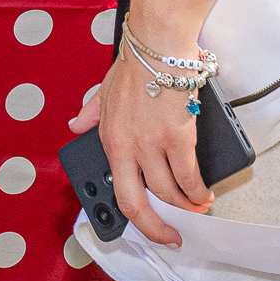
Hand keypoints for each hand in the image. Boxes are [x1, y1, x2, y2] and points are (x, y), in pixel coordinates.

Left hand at [65, 37, 213, 246]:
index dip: (135, 217)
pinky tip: (204, 195)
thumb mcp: (102, 92)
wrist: (158, 47)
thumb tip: (75, 126)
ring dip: (187, 207)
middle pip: (140, 203)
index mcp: (109, 140)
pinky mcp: (179, 137)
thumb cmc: (134, 66)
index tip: (147, 224)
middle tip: (175, 233)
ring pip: (171, 193)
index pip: (119, 191)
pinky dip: (199, 191)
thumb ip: (89, 113)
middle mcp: (128, 148)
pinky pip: (190, 177)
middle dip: (159, 227)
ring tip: (196, 208)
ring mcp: (153, 144)